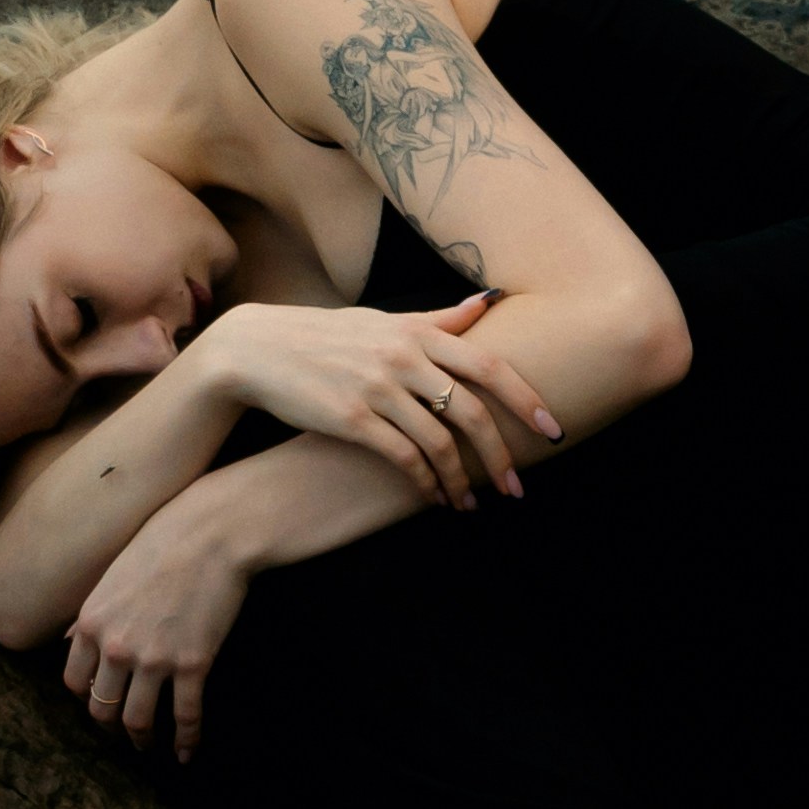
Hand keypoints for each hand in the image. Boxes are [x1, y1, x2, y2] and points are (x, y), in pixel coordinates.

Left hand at [65, 498, 255, 757]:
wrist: (213, 532)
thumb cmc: (164, 541)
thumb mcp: (112, 574)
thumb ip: (91, 612)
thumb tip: (71, 637)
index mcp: (91, 623)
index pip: (74, 681)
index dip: (85, 697)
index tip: (99, 701)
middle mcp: (115, 648)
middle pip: (102, 707)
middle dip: (111, 726)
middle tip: (122, 731)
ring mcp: (154, 659)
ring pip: (138, 720)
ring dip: (141, 739)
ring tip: (148, 746)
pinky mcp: (193, 665)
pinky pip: (185, 715)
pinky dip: (186, 740)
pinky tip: (187, 752)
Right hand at [197, 293, 558, 511]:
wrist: (255, 350)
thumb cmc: (324, 336)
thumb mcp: (382, 320)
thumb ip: (437, 320)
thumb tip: (488, 303)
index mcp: (416, 332)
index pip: (489, 365)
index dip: (526, 399)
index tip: (553, 430)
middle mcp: (402, 356)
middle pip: (472, 410)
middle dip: (501, 455)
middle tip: (517, 487)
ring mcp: (376, 388)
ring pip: (440, 443)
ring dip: (462, 480)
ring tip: (472, 504)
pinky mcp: (351, 419)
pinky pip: (403, 459)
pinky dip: (425, 483)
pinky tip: (433, 498)